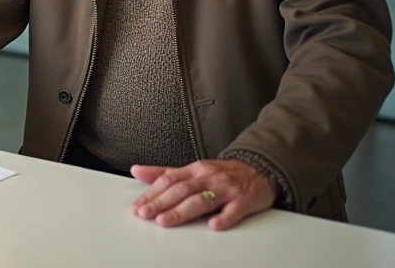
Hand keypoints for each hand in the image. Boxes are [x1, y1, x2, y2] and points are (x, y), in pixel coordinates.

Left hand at [130, 159, 277, 230]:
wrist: (258, 170)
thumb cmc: (221, 173)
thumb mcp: (191, 169)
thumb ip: (164, 172)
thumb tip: (136, 171)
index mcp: (194, 170)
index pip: (168, 180)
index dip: (151, 193)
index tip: (137, 206)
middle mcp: (208, 178)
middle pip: (182, 190)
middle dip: (161, 203)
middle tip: (145, 214)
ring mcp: (226, 189)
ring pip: (202, 200)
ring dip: (182, 211)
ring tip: (166, 220)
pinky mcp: (243, 200)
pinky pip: (234, 210)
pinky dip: (224, 218)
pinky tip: (214, 225)